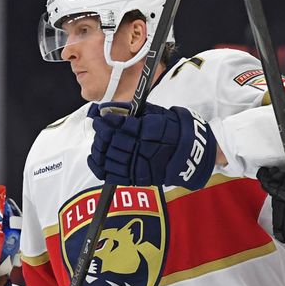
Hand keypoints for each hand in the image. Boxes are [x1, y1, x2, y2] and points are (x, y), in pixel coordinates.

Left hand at [87, 102, 215, 189]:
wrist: (191, 154)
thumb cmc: (174, 131)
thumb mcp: (157, 114)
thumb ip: (133, 111)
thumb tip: (110, 107)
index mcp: (150, 131)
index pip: (120, 125)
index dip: (107, 120)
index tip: (100, 115)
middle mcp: (144, 149)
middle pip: (112, 140)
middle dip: (101, 132)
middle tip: (98, 125)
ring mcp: (139, 165)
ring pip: (109, 157)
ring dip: (99, 147)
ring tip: (98, 140)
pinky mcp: (137, 178)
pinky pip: (111, 175)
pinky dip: (99, 166)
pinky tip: (94, 157)